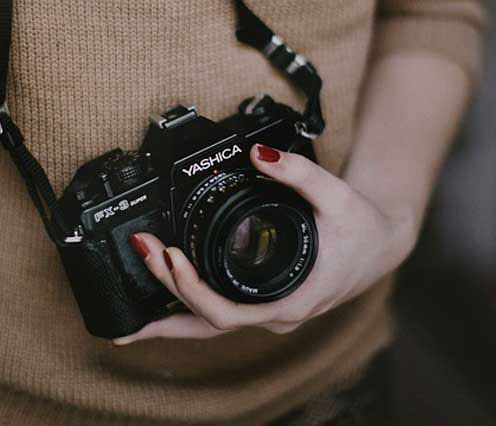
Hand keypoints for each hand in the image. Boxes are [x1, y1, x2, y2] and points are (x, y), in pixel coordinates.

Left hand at [114, 144, 415, 344]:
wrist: (380, 245)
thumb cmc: (362, 229)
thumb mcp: (338, 195)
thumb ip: (300, 173)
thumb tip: (258, 155)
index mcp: (291, 300)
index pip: (227, 313)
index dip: (191, 290)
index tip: (169, 256)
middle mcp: (275, 316)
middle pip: (207, 325)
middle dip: (166, 299)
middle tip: (141, 255)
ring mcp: (267, 314)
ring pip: (209, 328)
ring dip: (170, 318)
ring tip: (128, 321)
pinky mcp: (262, 305)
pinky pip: (218, 316)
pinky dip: (187, 312)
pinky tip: (163, 305)